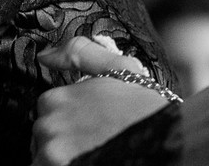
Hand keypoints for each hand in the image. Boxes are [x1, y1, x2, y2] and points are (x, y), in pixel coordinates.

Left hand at [33, 36, 171, 165]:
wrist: (164, 138)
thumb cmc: (143, 107)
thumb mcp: (119, 67)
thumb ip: (79, 54)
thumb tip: (45, 55)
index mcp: (57, 99)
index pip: (48, 110)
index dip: (70, 115)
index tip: (90, 121)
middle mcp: (49, 127)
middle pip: (44, 136)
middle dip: (65, 138)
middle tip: (95, 137)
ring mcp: (51, 153)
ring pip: (45, 157)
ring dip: (64, 156)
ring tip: (93, 151)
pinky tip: (89, 160)